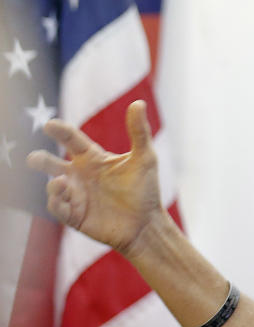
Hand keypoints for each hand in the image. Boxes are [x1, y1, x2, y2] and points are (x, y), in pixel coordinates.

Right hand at [26, 100, 164, 256]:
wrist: (147, 224)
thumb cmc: (145, 190)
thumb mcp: (145, 158)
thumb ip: (139, 132)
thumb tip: (138, 102)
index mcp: (92, 158)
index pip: (71, 140)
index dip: (60, 131)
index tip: (49, 125)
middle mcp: (79, 175)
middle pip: (52, 163)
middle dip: (41, 160)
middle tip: (34, 159)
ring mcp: (75, 195)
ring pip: (53, 186)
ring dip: (53, 184)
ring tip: (60, 181)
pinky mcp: (75, 215)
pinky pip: (58, 208)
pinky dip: (55, 202)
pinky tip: (60, 196)